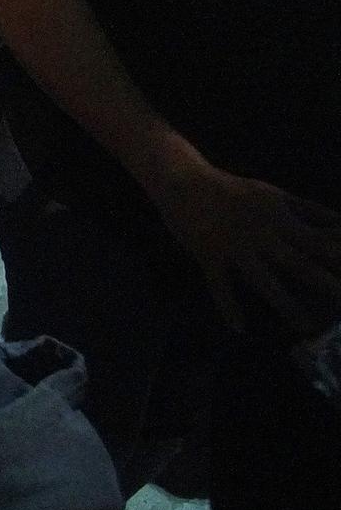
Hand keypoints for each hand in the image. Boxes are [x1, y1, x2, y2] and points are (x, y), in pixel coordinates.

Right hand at [151, 164, 340, 335]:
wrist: (184, 181)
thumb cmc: (232, 189)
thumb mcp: (273, 194)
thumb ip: (307, 209)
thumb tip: (340, 220)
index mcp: (280, 219)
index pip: (318, 241)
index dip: (338, 257)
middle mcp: (261, 235)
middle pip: (298, 263)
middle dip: (324, 283)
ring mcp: (235, 247)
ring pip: (263, 280)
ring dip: (285, 303)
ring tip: (305, 326)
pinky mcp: (209, 255)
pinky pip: (220, 285)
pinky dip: (228, 306)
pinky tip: (239, 328)